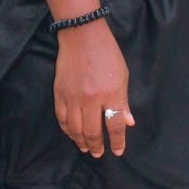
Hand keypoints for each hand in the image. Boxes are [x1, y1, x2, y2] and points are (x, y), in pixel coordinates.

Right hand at [53, 22, 135, 157]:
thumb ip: (123, 102)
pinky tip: (72, 134)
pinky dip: (67, 129)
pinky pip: (62, 118)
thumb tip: (128, 122)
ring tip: (86, 147)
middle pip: (92, 131)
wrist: (82, 35)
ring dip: (81, 141)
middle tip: (99, 153)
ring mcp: (73, 96)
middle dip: (97, 146)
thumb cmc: (107, 53)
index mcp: (111, 93)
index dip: (117, 141)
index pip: (115, 125)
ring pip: (75, 129)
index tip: (118, 151)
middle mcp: (91, 98)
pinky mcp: (60, 93)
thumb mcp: (122, 76)